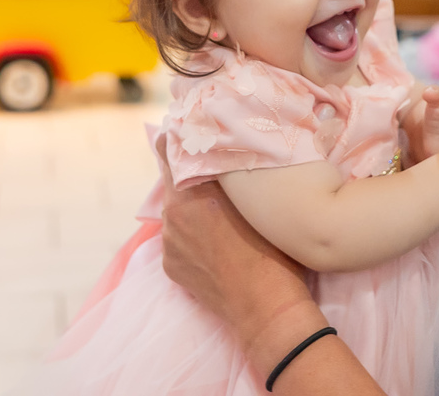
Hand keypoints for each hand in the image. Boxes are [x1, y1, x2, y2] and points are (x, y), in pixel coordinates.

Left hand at [156, 137, 324, 370]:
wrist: (266, 304)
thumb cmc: (269, 247)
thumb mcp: (253, 197)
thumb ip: (229, 173)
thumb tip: (219, 151)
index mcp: (189, 192)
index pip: (168, 150)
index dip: (178, 139)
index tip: (188, 133)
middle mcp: (171, 215)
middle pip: (175, 183)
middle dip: (192, 177)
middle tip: (219, 177)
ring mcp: (169, 244)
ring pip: (177, 214)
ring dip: (192, 210)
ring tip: (222, 219)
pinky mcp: (171, 268)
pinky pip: (178, 242)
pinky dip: (192, 238)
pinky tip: (218, 246)